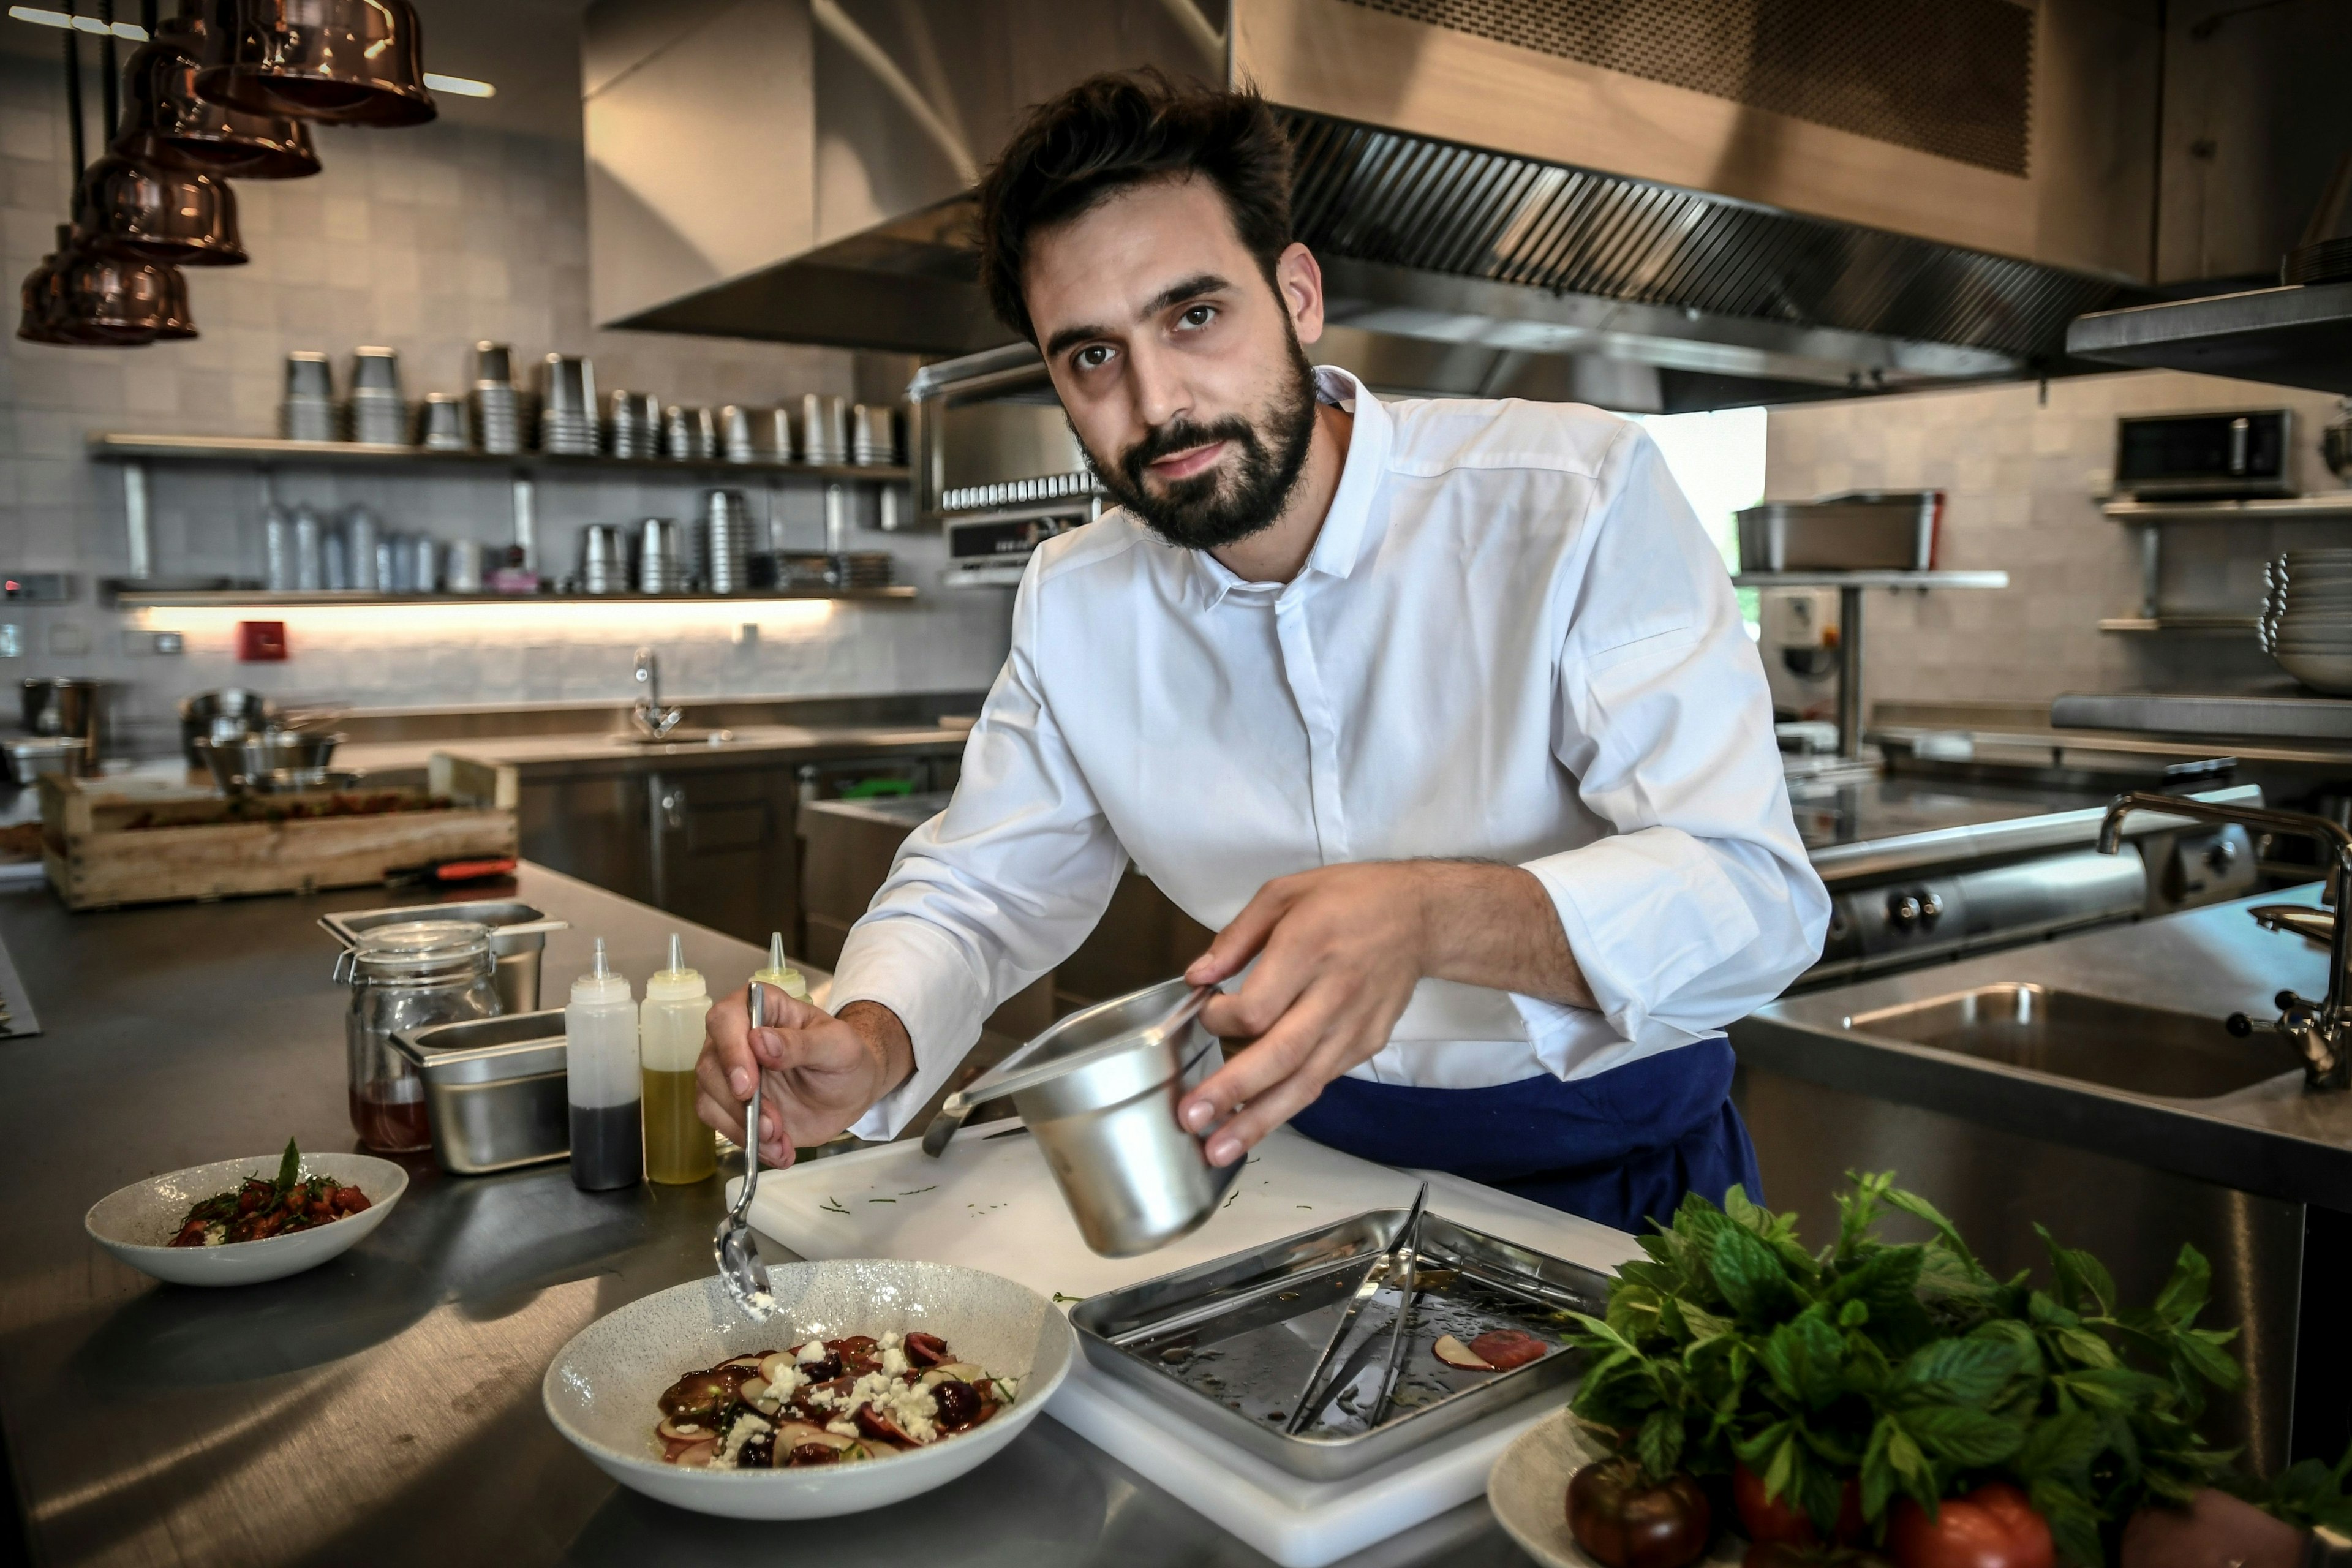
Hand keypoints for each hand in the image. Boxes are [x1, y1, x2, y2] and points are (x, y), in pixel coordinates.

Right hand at [694, 987, 911, 1167]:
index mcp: (762, 1008)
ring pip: (710, 1099)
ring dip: (743, 1128)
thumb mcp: (838, 1046)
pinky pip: (723, 1126)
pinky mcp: (733, 1106)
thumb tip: (759, 1041)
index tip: (747, 1086)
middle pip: (711, 1065)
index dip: (730, 1051)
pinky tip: (780, 1151)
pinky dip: (750, 1144)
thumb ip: (801, 1043)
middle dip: (739, 1103)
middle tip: (773, 1127)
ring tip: (780, 1142)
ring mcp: (731, 1073)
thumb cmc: (846, 1058)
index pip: (725, 1019)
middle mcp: (736, 1038)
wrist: (850, 1091)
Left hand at [1176, 863, 1434, 1166]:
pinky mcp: (1365, 1045)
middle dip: (1231, 1092)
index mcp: (1309, 949)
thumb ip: (1237, 937)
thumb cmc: (1349, 899)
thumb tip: (1198, 976)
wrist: (1419, 917)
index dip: (1221, 1021)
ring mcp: (1353, 1027)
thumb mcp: (1285, 894)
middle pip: (1279, 1055)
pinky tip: (1254, 1124)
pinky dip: (1286, 1104)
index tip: (1206, 1014)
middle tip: (1191, 1117)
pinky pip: (1319, 1081)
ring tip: (1218, 1149)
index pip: (1258, 1006)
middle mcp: (1333, 994)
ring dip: (1257, 1120)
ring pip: (1302, 1083)